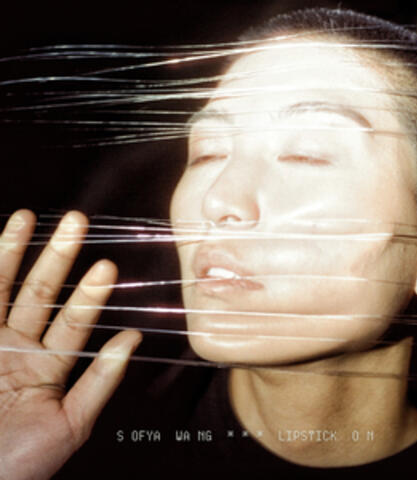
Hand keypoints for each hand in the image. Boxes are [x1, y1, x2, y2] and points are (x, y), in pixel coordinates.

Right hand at [0, 210, 141, 479]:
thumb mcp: (70, 424)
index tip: (106, 266)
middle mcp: (18, 347)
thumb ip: (100, 381)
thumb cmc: (20, 464)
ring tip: (28, 218)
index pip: (74, 320)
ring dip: (11, 252)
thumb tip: (133, 340)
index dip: (89, 294)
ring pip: (2, 289)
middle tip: (77, 221)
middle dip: (57, 256)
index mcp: (48, 364)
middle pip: (40, 292)